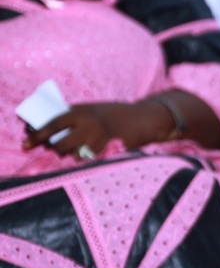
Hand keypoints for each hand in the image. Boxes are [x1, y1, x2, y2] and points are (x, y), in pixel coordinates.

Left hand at [23, 102, 159, 159]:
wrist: (144, 118)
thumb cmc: (117, 113)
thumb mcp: (93, 108)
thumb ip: (75, 116)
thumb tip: (52, 127)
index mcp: (82, 111)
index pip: (53, 123)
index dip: (37, 133)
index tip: (26, 141)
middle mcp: (88, 125)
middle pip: (60, 143)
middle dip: (52, 148)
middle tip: (50, 148)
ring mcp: (99, 139)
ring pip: (73, 154)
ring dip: (68, 154)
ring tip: (70, 150)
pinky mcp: (109, 150)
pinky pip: (88, 159)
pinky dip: (83, 158)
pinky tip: (85, 154)